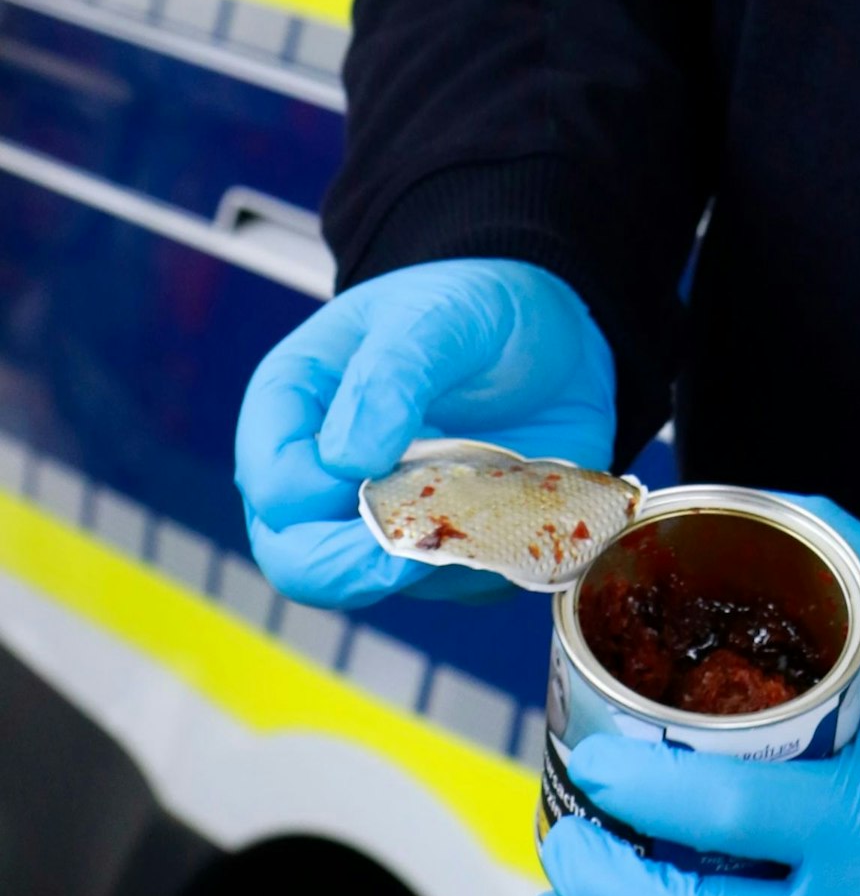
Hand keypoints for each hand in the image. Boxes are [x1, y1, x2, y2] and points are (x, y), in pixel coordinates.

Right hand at [235, 258, 616, 606]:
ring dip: (427, 562)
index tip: (374, 471)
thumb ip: (392, 373)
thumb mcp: (440, 313)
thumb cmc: (473, 308)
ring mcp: (377, 518)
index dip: (314, 494)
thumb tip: (348, 460)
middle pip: (294, 558)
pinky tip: (516, 513)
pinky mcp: (436, 546)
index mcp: (295, 405)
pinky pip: (445, 587)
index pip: (272, 481)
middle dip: (347, 568)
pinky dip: (479, 565)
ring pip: (370, 584)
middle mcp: (322, 474)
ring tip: (488, 506)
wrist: (550, 333)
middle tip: (414, 552)